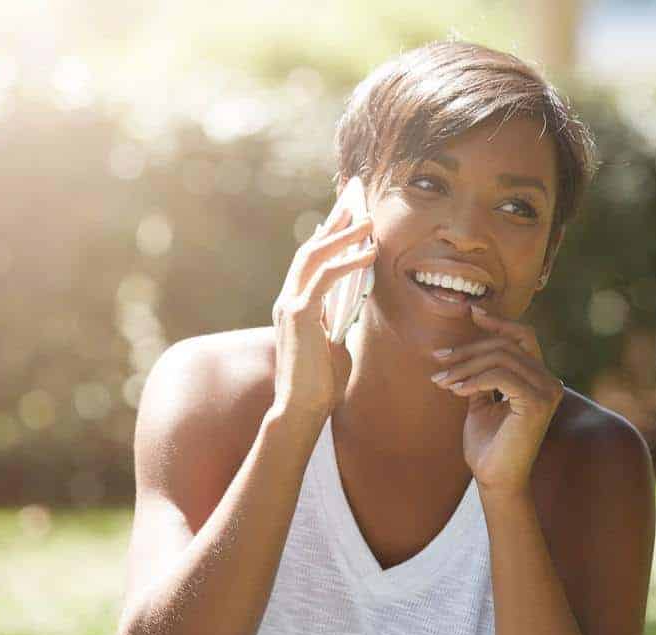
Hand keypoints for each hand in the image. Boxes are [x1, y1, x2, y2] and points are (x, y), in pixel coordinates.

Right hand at [270, 196, 375, 420]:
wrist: (303, 408)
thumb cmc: (321, 382)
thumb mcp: (335, 342)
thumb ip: (339, 319)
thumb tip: (356, 302)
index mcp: (294, 304)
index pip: (309, 261)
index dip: (326, 236)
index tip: (343, 217)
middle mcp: (287, 299)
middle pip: (310, 250)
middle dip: (334, 226)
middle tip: (355, 205)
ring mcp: (290, 305)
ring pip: (316, 257)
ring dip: (344, 236)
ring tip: (368, 222)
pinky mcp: (299, 315)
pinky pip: (326, 279)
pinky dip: (348, 263)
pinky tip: (368, 254)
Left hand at [431, 305, 564, 495]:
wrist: (494, 480)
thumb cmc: (487, 445)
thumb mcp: (481, 401)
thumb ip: (482, 375)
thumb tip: (465, 350)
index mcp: (539, 378)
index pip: (523, 336)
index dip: (498, 321)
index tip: (471, 311)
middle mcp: (549, 381)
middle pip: (506, 344)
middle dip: (468, 349)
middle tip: (439, 360)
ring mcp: (546, 391)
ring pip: (501, 357)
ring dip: (465, 366)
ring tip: (442, 381)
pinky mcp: (537, 403)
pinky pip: (501, 376)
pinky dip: (474, 379)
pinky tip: (456, 390)